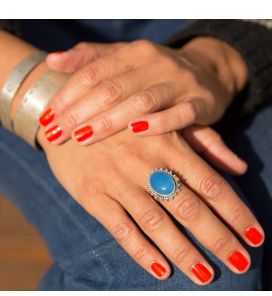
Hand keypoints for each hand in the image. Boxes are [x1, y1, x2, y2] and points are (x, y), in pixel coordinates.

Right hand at [37, 126, 263, 285]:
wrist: (73, 117)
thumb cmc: (125, 121)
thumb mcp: (165, 121)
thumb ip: (204, 141)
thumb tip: (239, 167)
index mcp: (168, 143)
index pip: (210, 184)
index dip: (235, 211)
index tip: (255, 235)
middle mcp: (146, 163)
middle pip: (188, 207)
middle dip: (217, 238)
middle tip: (240, 262)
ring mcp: (118, 181)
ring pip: (156, 222)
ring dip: (182, 251)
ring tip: (205, 274)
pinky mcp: (93, 195)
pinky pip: (120, 227)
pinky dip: (141, 251)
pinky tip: (160, 270)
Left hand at [39, 38, 247, 146]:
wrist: (208, 72)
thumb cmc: (157, 71)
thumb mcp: (125, 59)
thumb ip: (91, 59)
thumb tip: (52, 60)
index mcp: (132, 53)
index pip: (92, 73)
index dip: (67, 95)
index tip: (47, 118)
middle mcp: (154, 63)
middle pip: (111, 88)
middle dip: (80, 113)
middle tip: (55, 134)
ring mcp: (178, 82)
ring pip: (140, 101)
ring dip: (110, 121)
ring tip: (83, 138)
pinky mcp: (200, 102)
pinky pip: (179, 114)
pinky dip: (158, 123)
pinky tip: (136, 132)